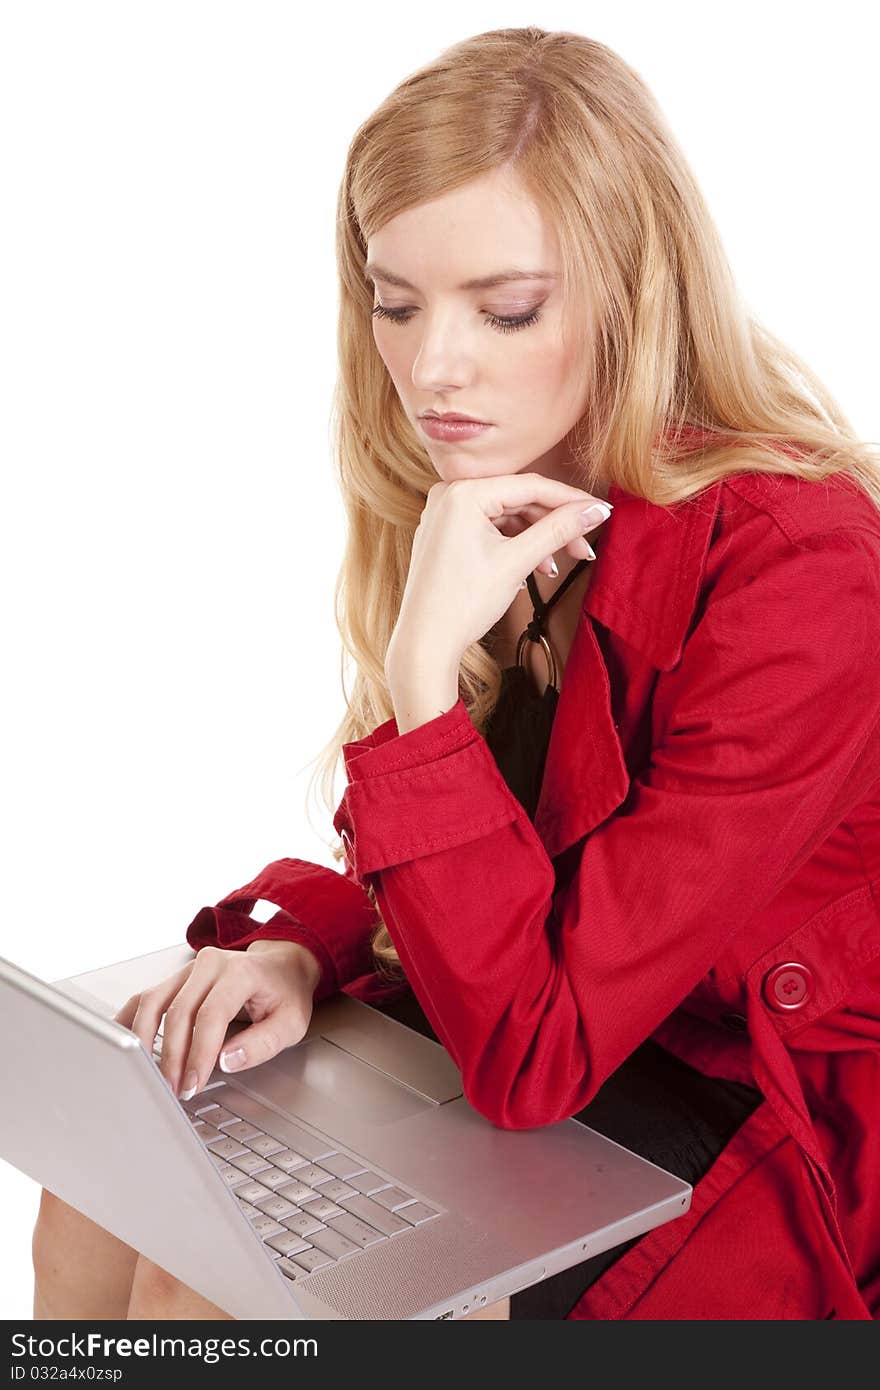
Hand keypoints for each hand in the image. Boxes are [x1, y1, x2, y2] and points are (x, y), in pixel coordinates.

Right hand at [112, 939, 321, 1100]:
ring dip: (145, 1041)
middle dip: (172, 1057)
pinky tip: (126, 1044)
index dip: (198, 1054)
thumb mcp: (291, 1022)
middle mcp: (210, 964)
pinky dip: (131, 1020)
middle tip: (173, 1090)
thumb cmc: (285, 993)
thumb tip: (227, 1060)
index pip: (211, 1015)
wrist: (281, 965)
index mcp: (240, 972)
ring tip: (150, 1075)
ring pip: (153, 1002)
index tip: (193, 1084)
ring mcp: (189, 969)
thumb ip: (262, 1044)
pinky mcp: (175, 979)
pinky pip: (145, 997)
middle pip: (178, 1012)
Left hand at [386, 474, 611, 671]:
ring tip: (554, 569)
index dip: (571, 500)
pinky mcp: (444, 534)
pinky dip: (512, 546)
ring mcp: (444, 515)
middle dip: (554, 526)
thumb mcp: (517, 561)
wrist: (425, 642)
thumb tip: (597, 510)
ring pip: (506, 517)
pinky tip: (530, 569)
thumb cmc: (463, 603)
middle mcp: (449, 495)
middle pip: (518, 501)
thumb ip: (559, 530)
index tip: (601, 511)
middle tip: (584, 549)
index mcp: (463, 493)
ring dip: (535, 540)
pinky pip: (488, 529)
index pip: (530, 486)